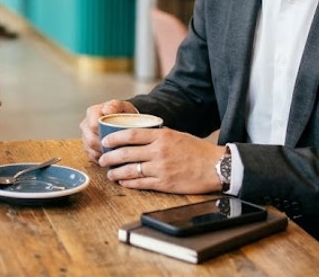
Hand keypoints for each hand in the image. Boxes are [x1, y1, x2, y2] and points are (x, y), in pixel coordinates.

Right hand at [80, 99, 136, 162]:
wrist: (123, 120)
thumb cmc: (123, 113)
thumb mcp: (123, 106)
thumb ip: (116, 105)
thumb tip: (107, 109)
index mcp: (92, 112)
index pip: (93, 126)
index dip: (104, 133)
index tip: (116, 136)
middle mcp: (86, 124)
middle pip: (91, 140)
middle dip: (105, 146)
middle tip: (119, 148)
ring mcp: (85, 136)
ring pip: (90, 149)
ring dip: (103, 153)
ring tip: (116, 153)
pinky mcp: (87, 146)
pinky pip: (91, 156)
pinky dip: (102, 158)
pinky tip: (111, 156)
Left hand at [98, 128, 224, 194]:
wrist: (216, 166)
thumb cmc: (198, 150)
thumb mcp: (176, 135)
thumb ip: (157, 136)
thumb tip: (138, 137)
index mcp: (161, 136)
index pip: (131, 134)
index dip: (114, 138)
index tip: (105, 141)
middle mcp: (159, 151)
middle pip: (126, 153)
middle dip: (110, 157)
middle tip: (102, 159)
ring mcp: (161, 168)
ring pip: (131, 170)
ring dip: (116, 172)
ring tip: (109, 174)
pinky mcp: (165, 183)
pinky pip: (142, 183)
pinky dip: (129, 183)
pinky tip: (123, 182)